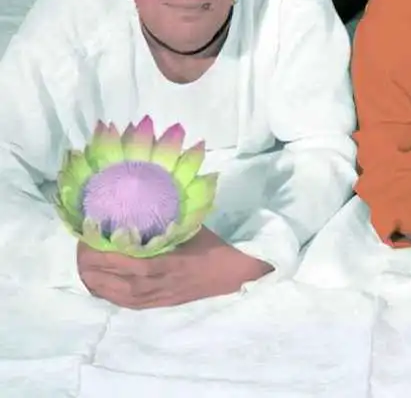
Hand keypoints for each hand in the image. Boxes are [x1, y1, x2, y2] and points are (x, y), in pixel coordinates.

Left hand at [77, 227, 271, 309]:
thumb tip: (143, 201)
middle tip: (82, 245)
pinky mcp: (154, 305)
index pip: (121, 261)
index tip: (88, 232)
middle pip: (108, 281)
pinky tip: (99, 282)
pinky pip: (121, 302)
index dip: (100, 250)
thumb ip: (165, 221)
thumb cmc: (212, 247)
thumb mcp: (191, 227)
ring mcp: (152, 298)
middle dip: (89, 264)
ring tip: (84, 263)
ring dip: (93, 279)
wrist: (231, 276)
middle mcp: (153, 285)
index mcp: (164, 263)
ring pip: (111, 294)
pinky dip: (105, 291)